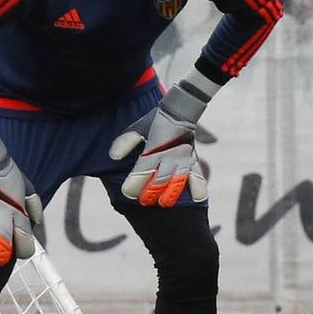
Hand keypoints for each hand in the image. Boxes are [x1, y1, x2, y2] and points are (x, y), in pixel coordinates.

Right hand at [0, 128, 42, 265]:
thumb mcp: (29, 191)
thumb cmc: (12, 177)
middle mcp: (3, 215)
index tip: (22, 252)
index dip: (24, 249)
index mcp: (18, 212)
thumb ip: (34, 207)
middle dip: (2, 255)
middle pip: (3, 242)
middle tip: (0, 260)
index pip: (24, 237)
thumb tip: (35, 222)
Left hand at [109, 83, 208, 206]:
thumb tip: (113, 157)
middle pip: (159, 182)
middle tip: (144, 200)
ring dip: (171, 195)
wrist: (180, 111)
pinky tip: (198, 199)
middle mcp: (169, 157)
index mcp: (153, 150)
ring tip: (164, 202)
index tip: (128, 192)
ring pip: (178, 183)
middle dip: (150, 194)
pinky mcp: (193, 160)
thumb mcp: (137, 128)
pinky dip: (199, 187)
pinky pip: (198, 175)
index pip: (141, 173)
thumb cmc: (155, 122)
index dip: (133, 186)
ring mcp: (183, 160)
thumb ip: (124, 142)